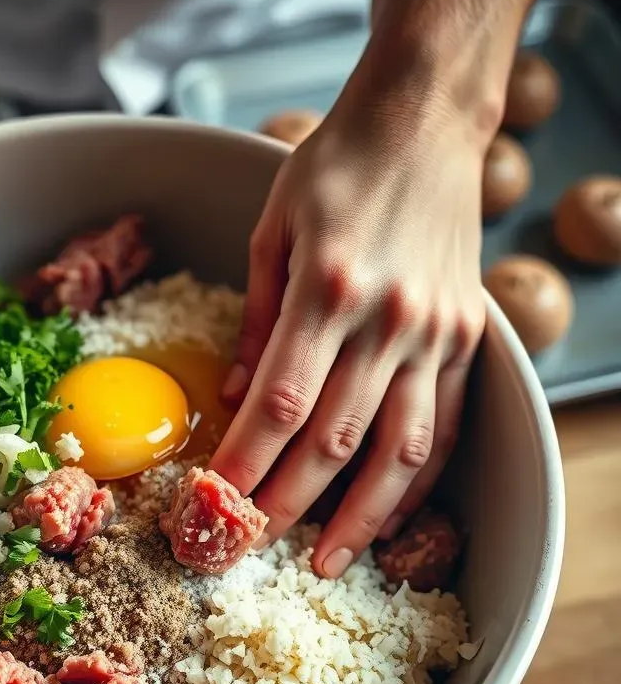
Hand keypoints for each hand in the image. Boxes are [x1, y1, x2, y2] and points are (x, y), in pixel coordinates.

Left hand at [210, 95, 486, 577]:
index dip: (247, 463)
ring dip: (361, 517)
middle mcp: (389, 319)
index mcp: (329, 287)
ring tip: (327, 562)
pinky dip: (419, 482)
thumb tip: (235, 400)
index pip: (281, 403)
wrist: (424, 121)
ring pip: (400, 450)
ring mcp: (437, 332)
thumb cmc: (336, 167)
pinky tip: (391, 518)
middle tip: (253, 546)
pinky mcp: (467, 336)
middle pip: (334, 439)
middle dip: (289, 504)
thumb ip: (255, 322)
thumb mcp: (272, 231)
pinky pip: (446, 425)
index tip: (215, 503)